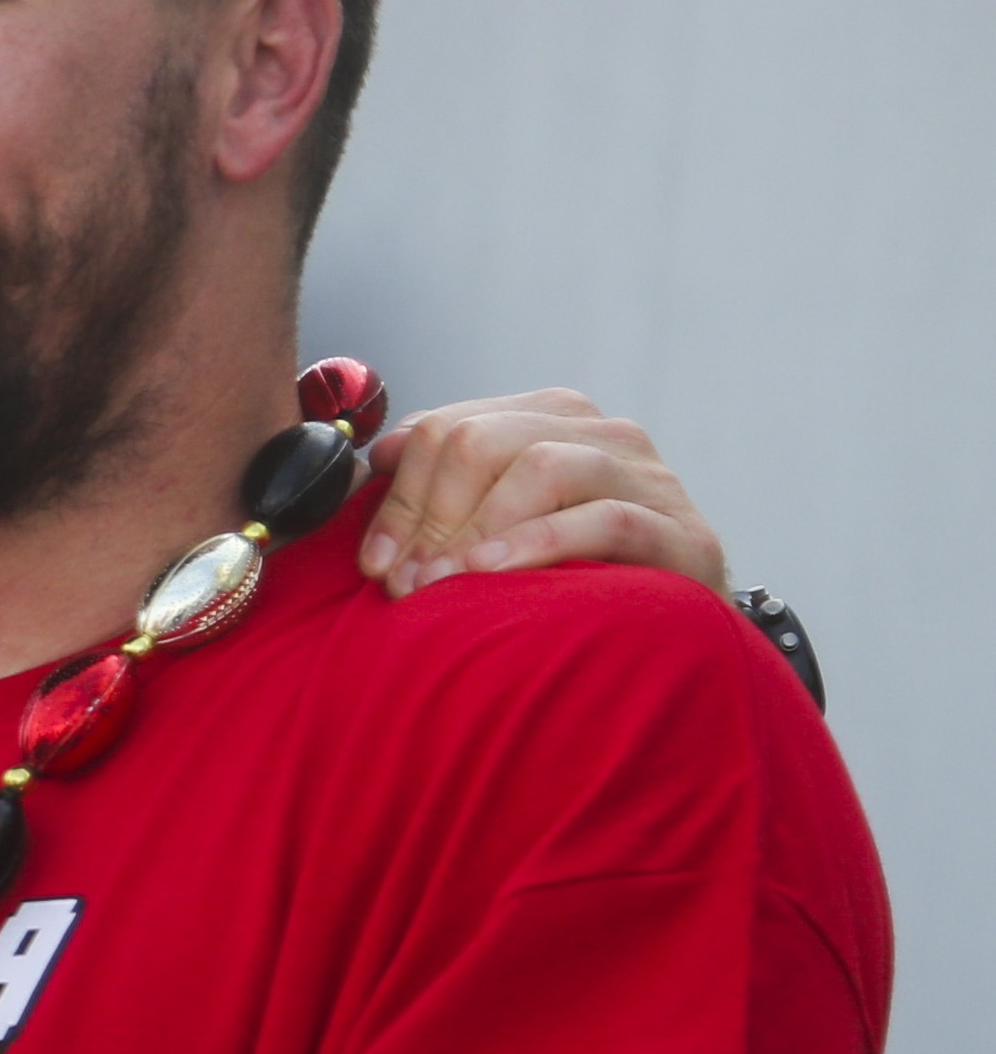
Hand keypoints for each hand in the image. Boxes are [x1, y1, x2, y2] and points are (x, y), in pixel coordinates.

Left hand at [358, 390, 728, 595]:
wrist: (670, 633)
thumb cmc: (567, 579)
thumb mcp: (492, 530)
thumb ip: (438, 493)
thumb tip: (378, 460)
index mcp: (545, 420)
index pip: (446, 428)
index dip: (397, 495)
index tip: (373, 563)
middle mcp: (598, 433)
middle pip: (481, 441)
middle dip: (429, 514)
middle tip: (402, 583)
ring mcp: (646, 476)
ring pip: (540, 467)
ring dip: (474, 530)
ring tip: (439, 585)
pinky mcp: (679, 530)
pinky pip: (604, 518)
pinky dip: (539, 544)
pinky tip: (495, 575)